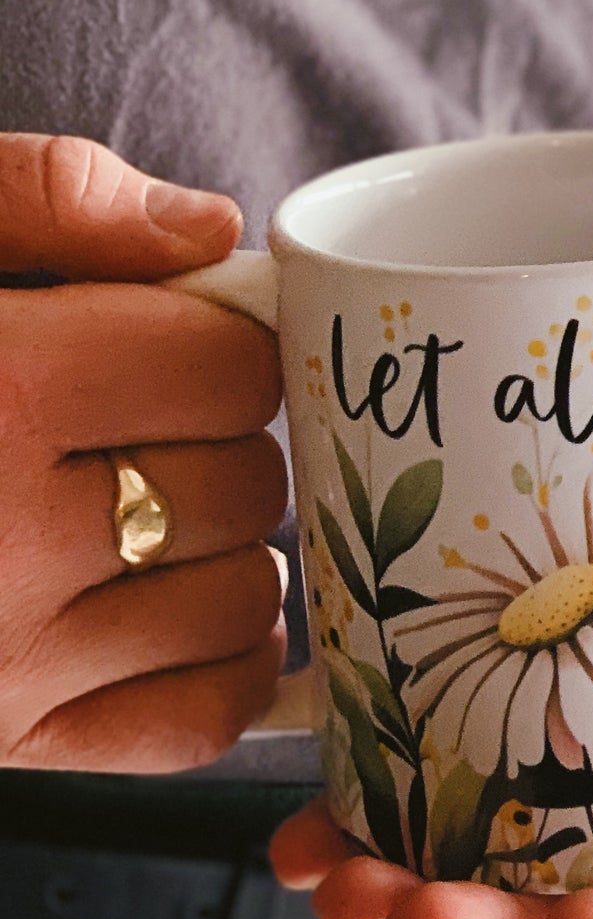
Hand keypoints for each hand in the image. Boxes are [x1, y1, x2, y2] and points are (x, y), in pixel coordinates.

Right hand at [0, 134, 289, 771]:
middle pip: (241, 479)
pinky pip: (198, 718)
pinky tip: (169, 604)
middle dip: (217, 434)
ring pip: (242, 600)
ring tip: (148, 501)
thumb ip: (44, 199)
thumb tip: (207, 229)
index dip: (213, 336)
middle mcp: (3, 545)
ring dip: (225, 544)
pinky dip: (220, 661)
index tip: (170, 333)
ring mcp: (1, 667)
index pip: (225, 368)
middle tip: (146, 413)